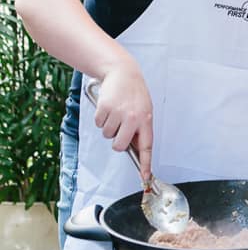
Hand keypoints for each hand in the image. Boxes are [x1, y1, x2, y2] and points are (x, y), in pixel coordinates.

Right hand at [92, 65, 153, 180]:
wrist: (122, 72)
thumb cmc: (134, 92)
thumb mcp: (144, 109)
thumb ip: (140, 128)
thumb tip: (135, 148)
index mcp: (146, 120)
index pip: (146, 147)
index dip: (145, 164)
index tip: (145, 177)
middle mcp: (133, 118)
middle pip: (119, 146)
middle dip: (117, 142)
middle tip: (119, 129)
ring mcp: (118, 113)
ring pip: (107, 135)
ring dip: (109, 126)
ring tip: (115, 112)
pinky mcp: (104, 108)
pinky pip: (99, 124)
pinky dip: (101, 118)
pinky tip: (108, 107)